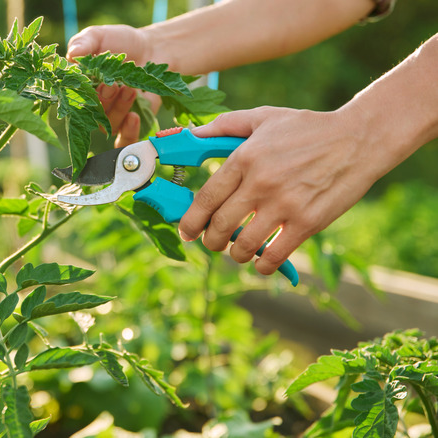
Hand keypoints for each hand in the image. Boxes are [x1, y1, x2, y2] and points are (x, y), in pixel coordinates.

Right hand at [67, 25, 161, 147]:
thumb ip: (84, 42)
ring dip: (118, 109)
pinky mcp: (131, 125)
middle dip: (102, 100)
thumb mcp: (99, 36)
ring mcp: (111, 117)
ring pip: (108, 126)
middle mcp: (92, 107)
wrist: (154, 49)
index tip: (91, 82)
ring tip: (130, 89)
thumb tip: (73, 54)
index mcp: (79, 88)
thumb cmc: (121, 42)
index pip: (70, 101)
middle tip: (114, 84)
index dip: (78, 97)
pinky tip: (134, 118)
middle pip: (89, 116)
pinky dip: (128, 133)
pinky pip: (125, 139)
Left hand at [177, 106, 378, 275]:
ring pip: (243, 245)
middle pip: (219, 226)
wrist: (359, 139)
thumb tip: (191, 134)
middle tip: (213, 242)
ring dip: (235, 254)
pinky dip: (262, 265)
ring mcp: (285, 205)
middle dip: (210, 241)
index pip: (206, 198)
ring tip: (237, 251)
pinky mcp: (308, 222)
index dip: (190, 221)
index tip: (187, 231)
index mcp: (245, 158)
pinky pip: (274, 256)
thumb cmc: (307, 128)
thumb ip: (223, 126)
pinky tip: (261, 261)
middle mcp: (260, 183)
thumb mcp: (263, 117)